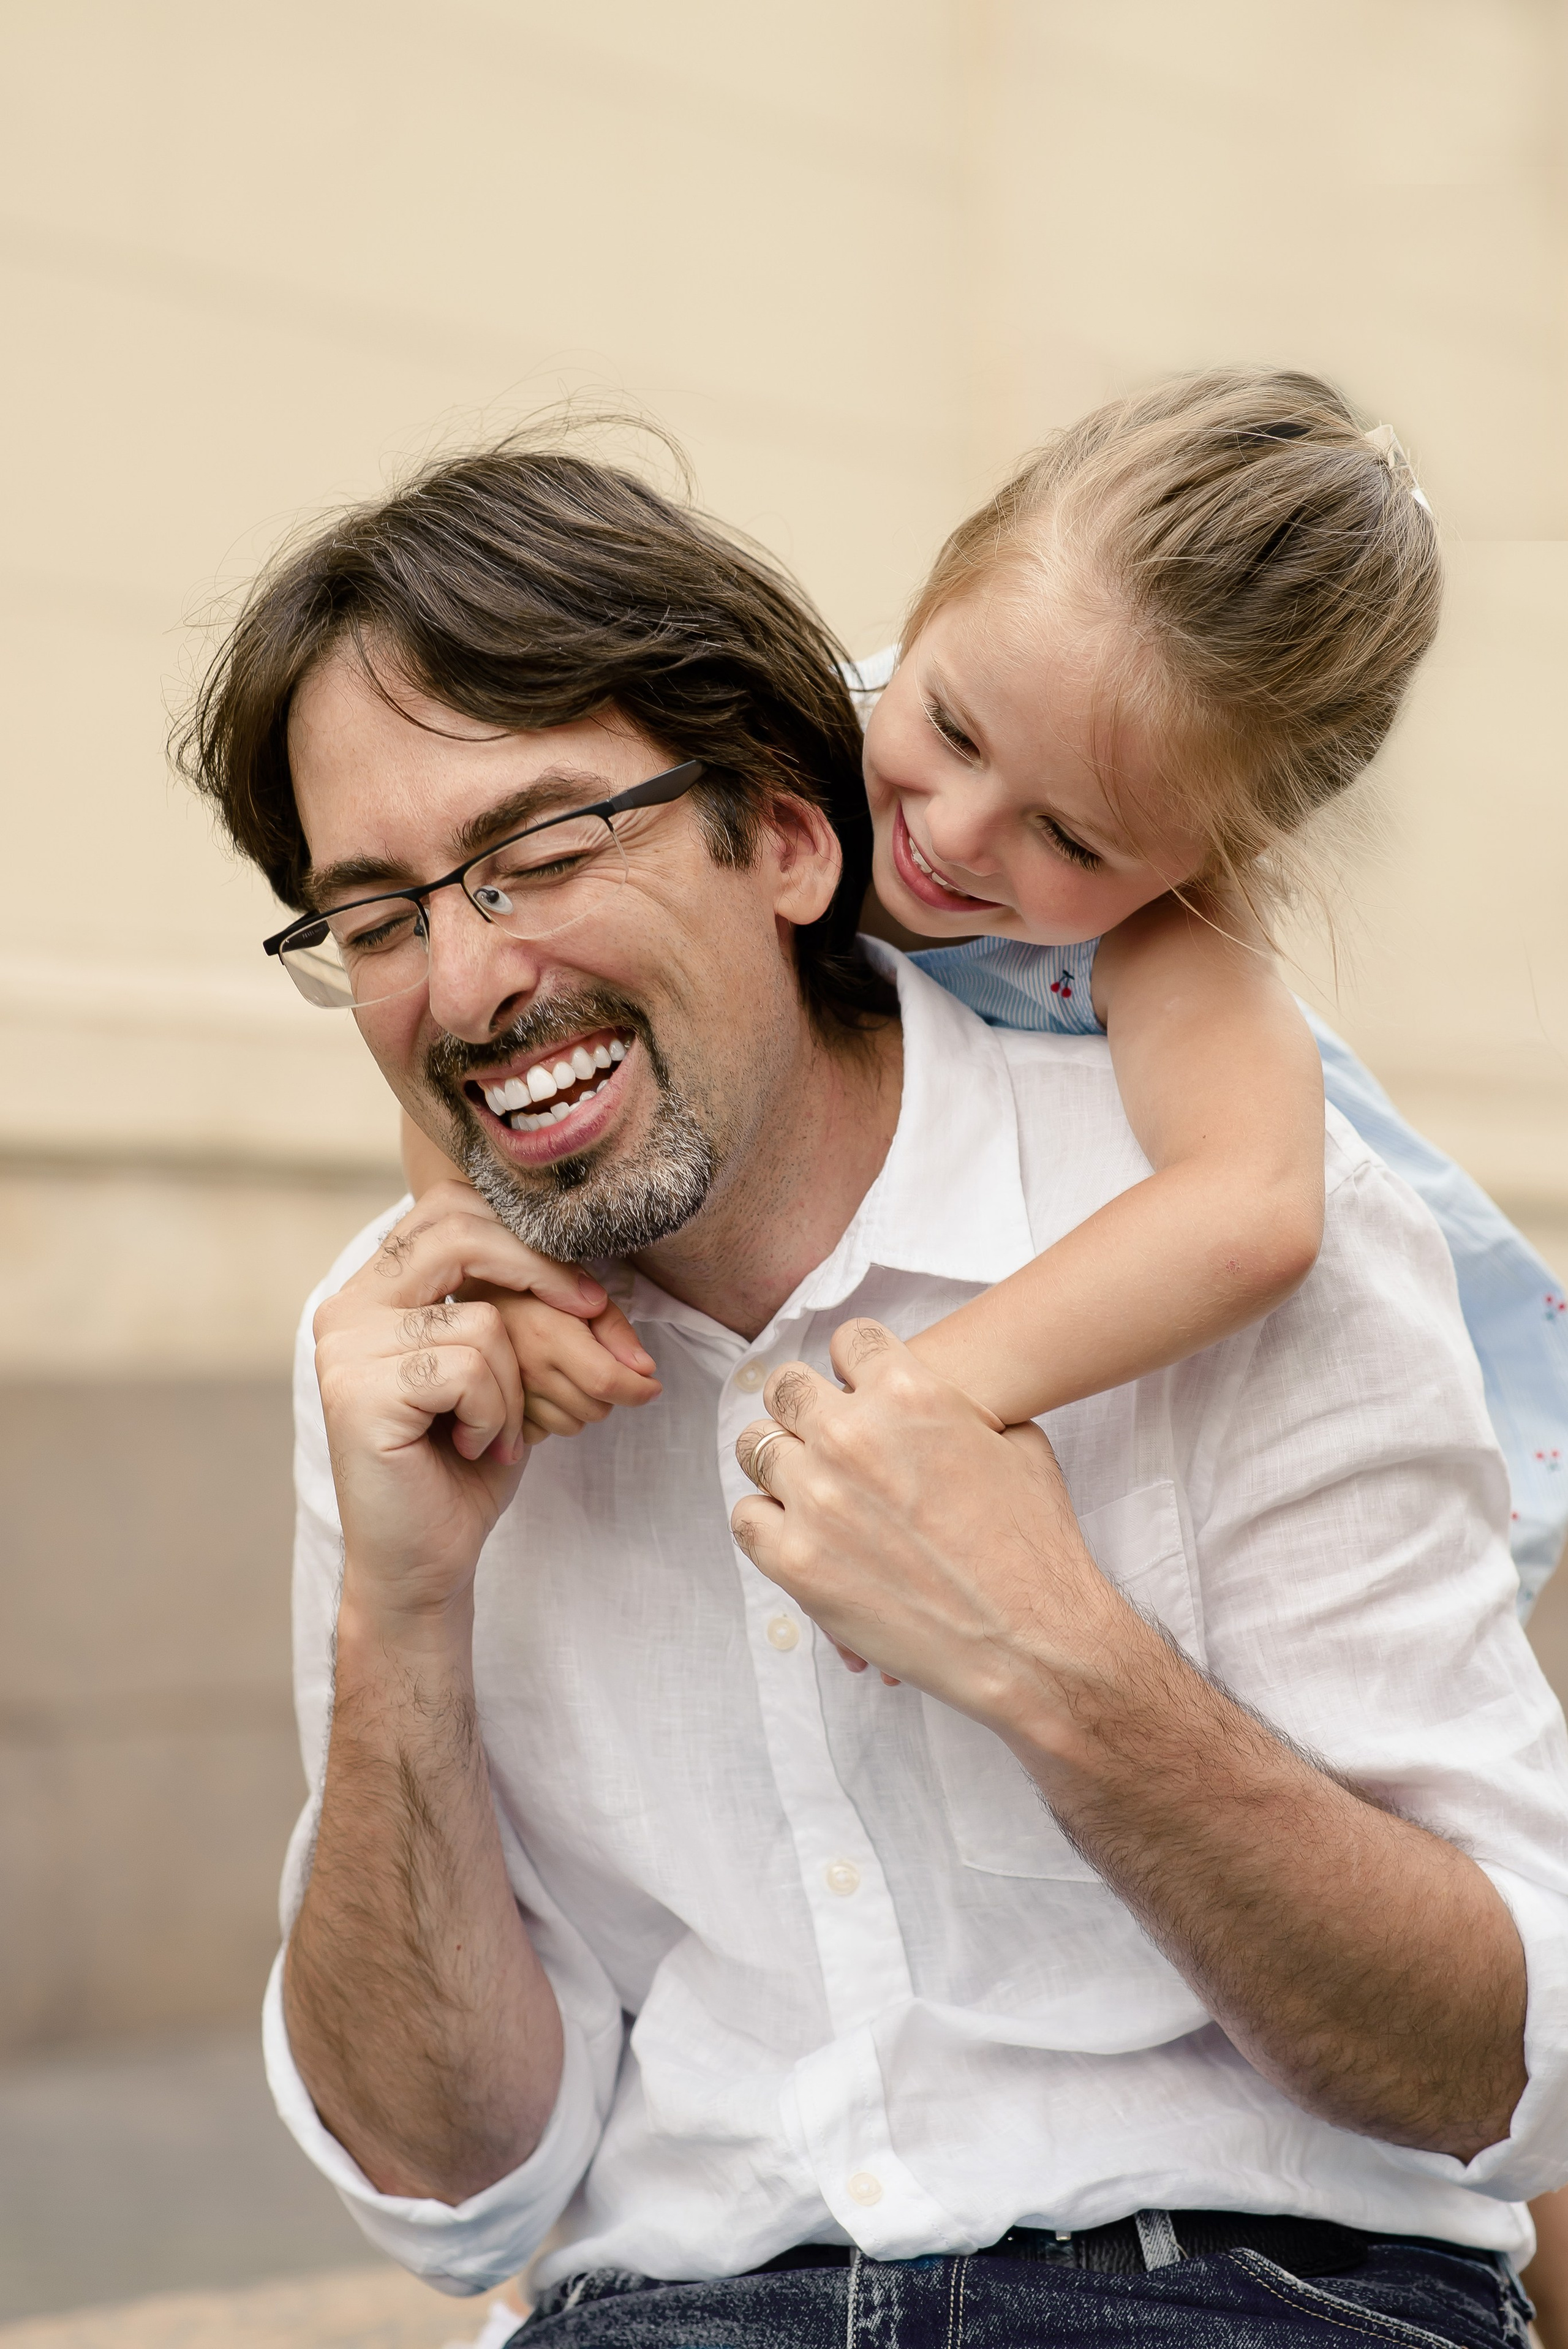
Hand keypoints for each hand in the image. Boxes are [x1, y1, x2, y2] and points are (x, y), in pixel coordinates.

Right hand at [313, 1182, 612, 1621]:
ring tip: (493, 1433)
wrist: (424, 1561)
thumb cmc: (467, 1464)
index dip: (525, 1235)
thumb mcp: (503, 1366)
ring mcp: (345, 1349)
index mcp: (375, 1290)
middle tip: (589, 1319)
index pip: (448, 1210)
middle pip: (459, 1234)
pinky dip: (494, 1415)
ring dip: (517, 1385)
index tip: (585, 1292)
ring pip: (482, 1320)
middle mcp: (347, 1307)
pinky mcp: (357, 1393)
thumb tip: (589, 1240)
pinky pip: (468, 1369)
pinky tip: (471, 1449)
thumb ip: (518, 1300)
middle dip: (541, 1274)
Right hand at [479, 1288, 660, 1443]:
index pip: (606, 1381)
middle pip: (596, 1410)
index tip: (653, 1386)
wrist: (476, 1297)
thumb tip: (645, 1369)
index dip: (639, 1389)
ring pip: (572, 1425)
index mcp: (549, 1336)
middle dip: (610, 1394)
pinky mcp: (496, 1411)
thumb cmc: (536, 1290)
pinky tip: (549, 1391)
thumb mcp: (582, 1294)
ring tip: (571, 1375)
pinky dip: (554, 1418)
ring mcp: (508, 1394)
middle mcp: (527, 1370)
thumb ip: (616, 1330)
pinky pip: (543, 1434)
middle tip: (603, 1368)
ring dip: (582, 1407)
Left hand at [731, 1318, 1123, 1755]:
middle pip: (786, 1388)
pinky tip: (798, 1531)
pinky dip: (768, 1521)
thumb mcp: (1017, 1444)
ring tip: (806, 1483)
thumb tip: (936, 1401)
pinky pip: (747, 1517)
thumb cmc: (1034, 1545)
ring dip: (781, 1461)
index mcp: (909, 1392)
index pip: (849, 1341)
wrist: (1032, 1640)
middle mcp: (852, 1435)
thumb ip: (959, 1409)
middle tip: (820, 1431)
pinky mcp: (795, 1561)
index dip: (855, 1363)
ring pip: (756, 1448)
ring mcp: (817, 1498)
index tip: (857, 1385)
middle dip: (804, 1404)